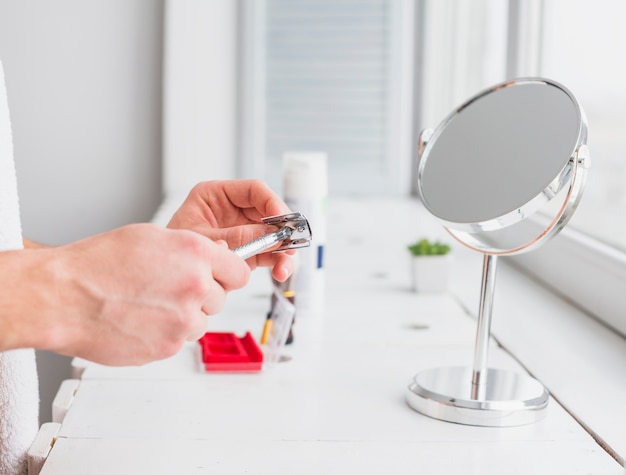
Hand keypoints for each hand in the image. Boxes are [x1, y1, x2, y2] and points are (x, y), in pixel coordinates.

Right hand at [6, 224, 249, 364]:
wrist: (62, 298)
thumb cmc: (97, 264)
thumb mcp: (151, 237)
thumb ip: (192, 247)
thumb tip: (218, 252)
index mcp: (196, 253)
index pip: (240, 271)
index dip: (226, 273)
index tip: (218, 276)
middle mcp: (195, 287)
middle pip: (221, 298)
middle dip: (202, 295)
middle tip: (170, 288)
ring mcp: (183, 321)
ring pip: (201, 322)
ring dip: (185, 316)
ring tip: (150, 303)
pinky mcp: (168, 347)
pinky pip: (180, 340)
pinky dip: (166, 333)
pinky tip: (141, 319)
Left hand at [167, 180, 293, 281]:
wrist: (160, 277)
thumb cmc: (171, 251)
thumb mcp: (203, 239)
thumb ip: (236, 237)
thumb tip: (270, 235)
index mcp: (216, 195)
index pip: (253, 190)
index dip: (271, 202)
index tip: (282, 218)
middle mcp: (233, 211)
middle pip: (269, 213)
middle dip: (282, 229)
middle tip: (290, 242)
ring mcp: (242, 231)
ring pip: (273, 235)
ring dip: (283, 250)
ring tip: (284, 265)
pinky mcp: (248, 250)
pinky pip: (270, 253)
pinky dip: (278, 262)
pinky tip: (280, 271)